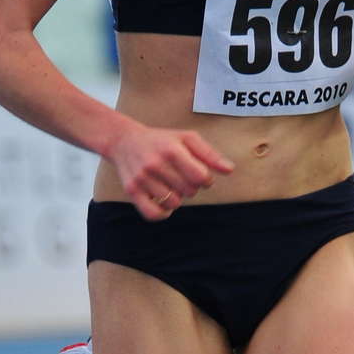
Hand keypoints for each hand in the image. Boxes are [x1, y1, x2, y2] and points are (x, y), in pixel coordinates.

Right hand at [106, 121, 234, 219]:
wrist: (124, 141)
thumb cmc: (162, 140)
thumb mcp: (187, 139)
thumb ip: (210, 154)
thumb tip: (230, 170)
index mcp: (171, 149)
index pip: (200, 176)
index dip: (206, 179)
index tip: (201, 175)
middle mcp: (155, 164)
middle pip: (189, 191)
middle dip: (192, 187)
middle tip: (183, 177)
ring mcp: (142, 178)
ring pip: (174, 203)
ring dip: (178, 198)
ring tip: (172, 185)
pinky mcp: (132, 191)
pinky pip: (153, 214)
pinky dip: (163, 213)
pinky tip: (164, 202)